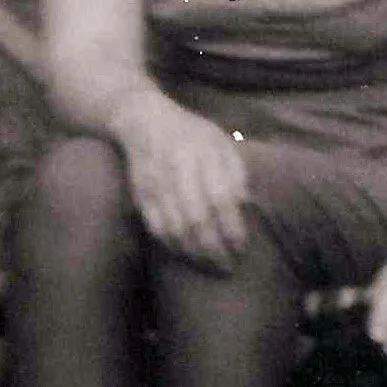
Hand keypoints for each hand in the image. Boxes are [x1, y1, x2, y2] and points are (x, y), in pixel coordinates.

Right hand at [111, 86, 250, 266]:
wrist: (143, 120)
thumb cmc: (191, 132)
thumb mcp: (221, 140)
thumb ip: (236, 171)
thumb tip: (246, 205)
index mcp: (202, 153)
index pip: (220, 198)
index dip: (232, 227)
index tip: (242, 247)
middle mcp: (177, 169)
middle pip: (196, 219)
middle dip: (214, 249)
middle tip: (228, 266)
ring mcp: (156, 183)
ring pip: (174, 228)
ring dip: (194, 253)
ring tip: (210, 266)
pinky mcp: (140, 195)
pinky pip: (155, 228)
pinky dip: (172, 247)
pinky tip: (186, 255)